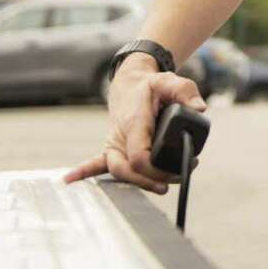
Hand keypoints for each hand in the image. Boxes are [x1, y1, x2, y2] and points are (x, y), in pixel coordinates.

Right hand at [62, 64, 207, 194]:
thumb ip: (185, 91)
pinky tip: (68, 180)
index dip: (155, 169)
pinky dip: (84, 171)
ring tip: (161, 187)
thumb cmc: (151, 85)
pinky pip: (96, 162)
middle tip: (172, 183)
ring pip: (118, 170)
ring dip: (137, 182)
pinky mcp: (112, 147)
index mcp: (134, 122)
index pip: (140, 154)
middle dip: (149, 180)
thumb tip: (199, 109)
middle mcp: (120, 135)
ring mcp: (114, 142)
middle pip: (128, 168)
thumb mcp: (170, 81)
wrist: (130, 82)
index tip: (177, 171)